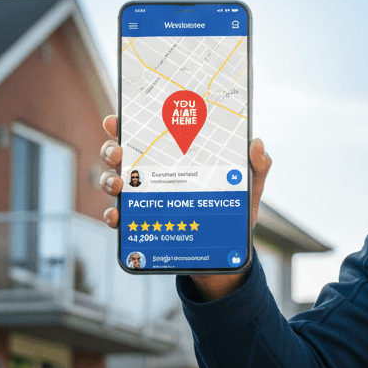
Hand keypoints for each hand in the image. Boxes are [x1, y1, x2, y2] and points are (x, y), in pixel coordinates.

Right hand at [99, 115, 271, 300]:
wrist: (232, 248)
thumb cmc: (237, 206)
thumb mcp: (250, 184)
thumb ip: (257, 165)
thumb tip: (257, 143)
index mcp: (175, 156)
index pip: (147, 134)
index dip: (126, 124)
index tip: (115, 119)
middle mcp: (155, 173)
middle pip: (122, 155)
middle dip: (111, 149)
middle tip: (118, 152)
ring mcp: (146, 198)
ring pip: (115, 183)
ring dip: (110, 181)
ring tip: (119, 185)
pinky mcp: (144, 223)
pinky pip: (121, 218)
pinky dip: (114, 215)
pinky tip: (118, 216)